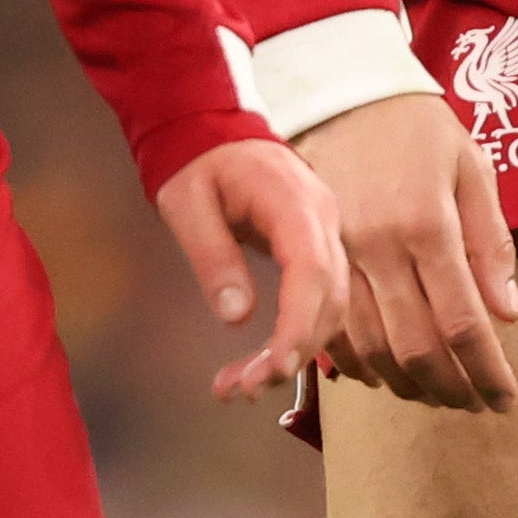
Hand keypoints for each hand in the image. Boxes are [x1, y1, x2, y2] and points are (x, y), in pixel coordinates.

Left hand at [155, 136, 345, 404]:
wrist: (212, 130)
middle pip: (329, 297)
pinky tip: (258, 365)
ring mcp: (325, 234)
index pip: (313, 271)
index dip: (299, 325)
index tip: (275, 365)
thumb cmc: (198, 162)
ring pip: (329, 307)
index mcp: (294, 201)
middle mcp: (322, 220)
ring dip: (291, 352)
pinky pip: (317, 301)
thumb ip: (212, 256)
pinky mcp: (316, 250)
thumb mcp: (187, 203)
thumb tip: (236, 316)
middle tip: (244, 388)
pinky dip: (292, 338)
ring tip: (239, 387)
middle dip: (293, 351)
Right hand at [303, 90, 517, 411]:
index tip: (506, 400)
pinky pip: (332, 329)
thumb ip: (492, 243)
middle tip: (475, 404)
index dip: (487, 372)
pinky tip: (385, 374)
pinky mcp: (312, 257)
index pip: (463, 322)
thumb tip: (508, 315)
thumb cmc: (418, 128)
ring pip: (372, 348)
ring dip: (407, 385)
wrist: (341, 91)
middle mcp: (380, 247)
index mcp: (428, 224)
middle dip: (452, 389)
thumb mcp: (471, 168)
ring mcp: (339, 255)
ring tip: (437, 395)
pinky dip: (359, 364)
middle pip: (417, 347)